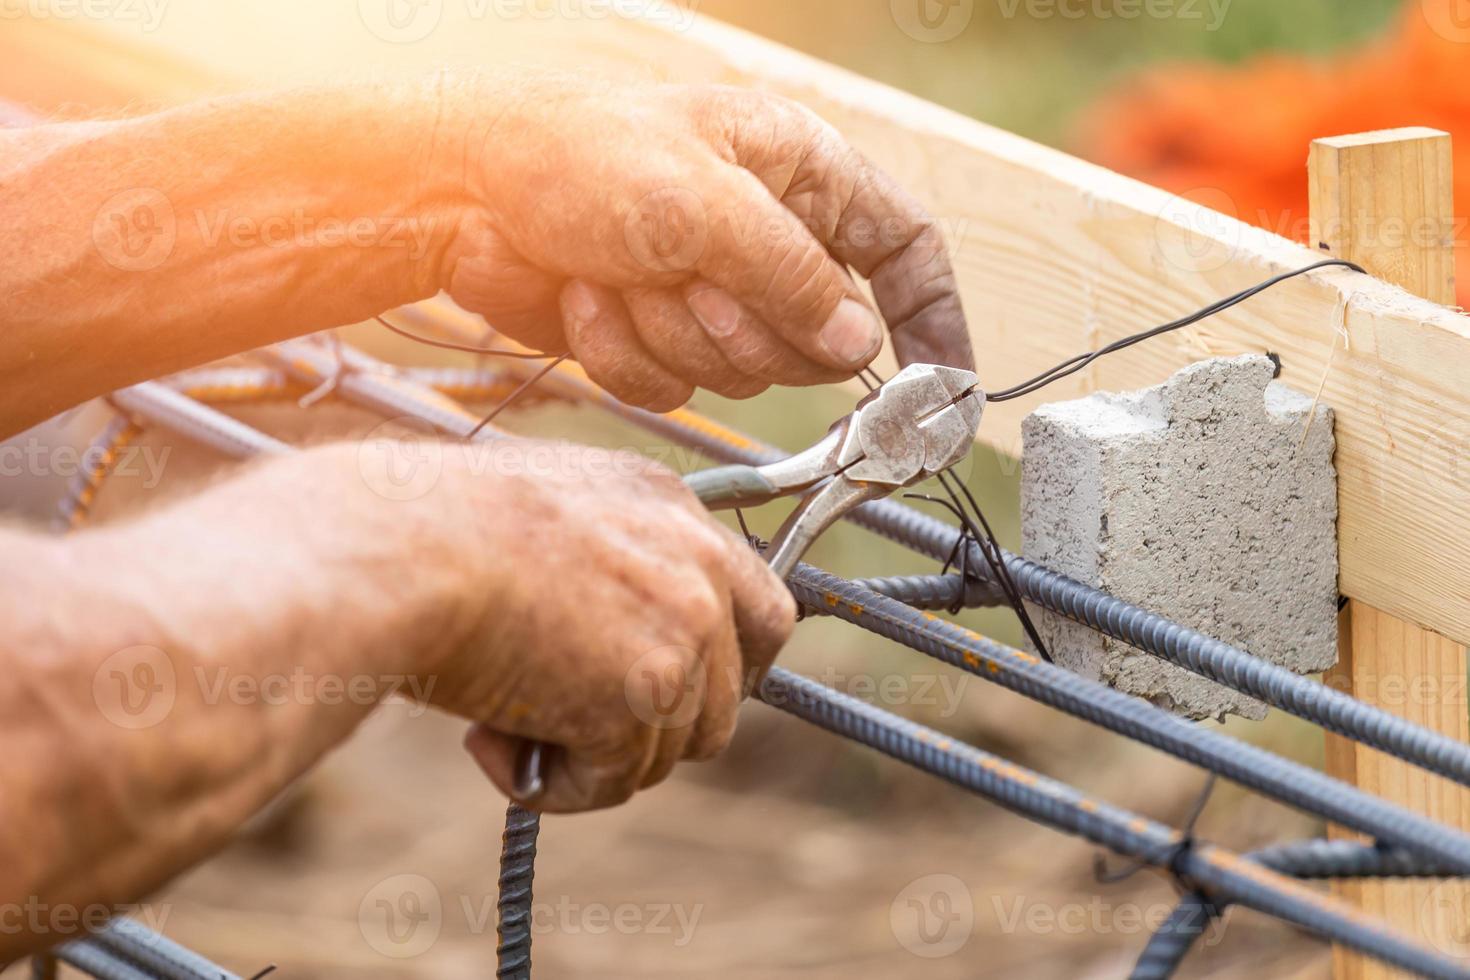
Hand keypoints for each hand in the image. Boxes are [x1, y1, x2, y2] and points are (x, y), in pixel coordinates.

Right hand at [419, 440, 794, 812]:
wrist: (397, 548)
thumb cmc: (428, 527)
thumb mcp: (539, 517)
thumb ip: (598, 568)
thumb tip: (605, 648)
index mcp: (667, 506)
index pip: (759, 607)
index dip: (723, 667)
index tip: (674, 695)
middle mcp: (695, 564)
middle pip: (725, 696)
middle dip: (655, 727)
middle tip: (575, 722)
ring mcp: (680, 633)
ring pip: (669, 749)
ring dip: (591, 754)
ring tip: (501, 720)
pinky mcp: (643, 700)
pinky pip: (613, 783)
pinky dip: (554, 784)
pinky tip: (490, 743)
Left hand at [438, 74, 973, 409]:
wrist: (457, 190)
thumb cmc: (575, 155)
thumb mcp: (703, 207)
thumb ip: (796, 279)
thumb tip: (862, 346)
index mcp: (799, 174)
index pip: (904, 250)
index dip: (934, 319)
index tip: (942, 388)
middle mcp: (765, 236)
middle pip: (822, 337)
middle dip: (752, 328)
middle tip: (697, 287)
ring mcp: (709, 290)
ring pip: (745, 373)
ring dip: (676, 335)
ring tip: (626, 276)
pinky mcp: (656, 333)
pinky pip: (676, 384)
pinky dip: (627, 353)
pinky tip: (589, 297)